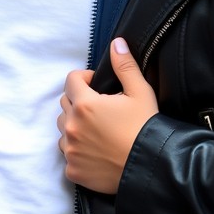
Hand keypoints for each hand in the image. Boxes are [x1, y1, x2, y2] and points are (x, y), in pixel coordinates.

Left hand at [58, 37, 157, 193]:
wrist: (150, 168)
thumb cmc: (146, 128)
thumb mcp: (140, 92)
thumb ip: (125, 66)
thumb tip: (117, 44)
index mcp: (85, 104)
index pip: (71, 80)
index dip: (85, 79)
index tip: (98, 86)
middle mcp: (72, 126)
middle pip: (65, 104)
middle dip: (79, 101)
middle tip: (101, 109)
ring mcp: (70, 150)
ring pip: (63, 129)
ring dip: (75, 125)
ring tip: (98, 130)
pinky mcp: (73, 170)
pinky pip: (68, 153)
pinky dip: (78, 150)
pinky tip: (96, 151)